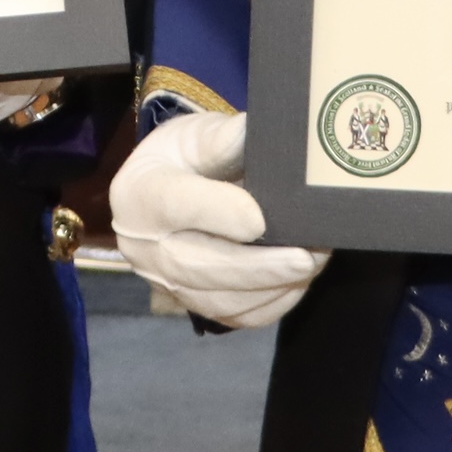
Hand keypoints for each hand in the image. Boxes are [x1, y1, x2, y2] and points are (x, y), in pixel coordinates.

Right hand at [107, 110, 329, 330]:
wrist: (171, 187)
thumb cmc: (186, 157)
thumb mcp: (196, 134)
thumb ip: (220, 138)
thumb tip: (249, 134)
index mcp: (138, 194)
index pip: (174, 205)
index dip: (217, 214)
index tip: (259, 218)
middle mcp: (143, 247)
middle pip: (196, 266)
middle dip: (256, 268)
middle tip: (304, 259)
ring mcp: (165, 283)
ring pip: (218, 300)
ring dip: (271, 287)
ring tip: (313, 263)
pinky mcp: (192, 305)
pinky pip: (233, 317)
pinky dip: (270, 303)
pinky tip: (296, 281)